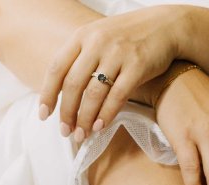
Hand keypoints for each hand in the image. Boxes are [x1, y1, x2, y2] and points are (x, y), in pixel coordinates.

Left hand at [40, 7, 188, 139]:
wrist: (164, 26)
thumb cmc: (130, 37)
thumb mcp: (99, 37)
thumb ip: (82, 58)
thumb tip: (66, 91)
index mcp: (82, 36)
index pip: (57, 68)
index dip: (48, 94)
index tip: (44, 115)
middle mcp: (96, 43)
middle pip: (73, 84)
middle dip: (67, 112)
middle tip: (66, 132)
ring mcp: (116, 54)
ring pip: (94, 93)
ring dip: (85, 118)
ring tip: (82, 135)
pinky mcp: (137, 66)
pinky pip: (117, 96)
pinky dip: (106, 114)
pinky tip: (100, 126)